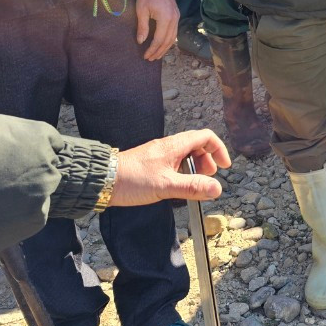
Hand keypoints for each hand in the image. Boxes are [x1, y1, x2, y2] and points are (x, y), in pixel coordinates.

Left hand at [109, 129, 231, 206]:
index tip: (224, 167)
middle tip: (208, 178)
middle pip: (198, 145)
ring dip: (195, 167)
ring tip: (193, 184)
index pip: (206, 137)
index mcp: (175, 145)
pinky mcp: (152, 163)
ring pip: (186, 154)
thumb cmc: (132, 180)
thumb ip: (192, 187)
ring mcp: (159, 154)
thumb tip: (217, 189)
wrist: (102, 181)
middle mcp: (169, 146)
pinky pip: (174, 162)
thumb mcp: (166, 185)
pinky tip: (177, 186)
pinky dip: (182, 171)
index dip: (218, 149)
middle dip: (208, 160)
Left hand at [136, 0, 178, 60]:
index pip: (159, 39)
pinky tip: (163, 44)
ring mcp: (177, 18)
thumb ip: (142, 27)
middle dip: (159, 51)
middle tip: (151, 59)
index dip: (152, 49)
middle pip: (168, 41)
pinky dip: (169, 41)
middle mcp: (174, 20)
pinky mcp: (176, 16)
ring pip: (173, 38)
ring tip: (157, 55)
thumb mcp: (141, 10)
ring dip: (165, 48)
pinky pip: (174, 32)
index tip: (145, 56)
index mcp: (165, 19)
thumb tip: (141, 41)